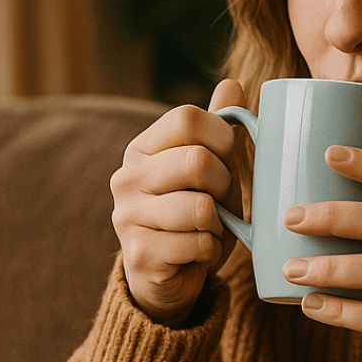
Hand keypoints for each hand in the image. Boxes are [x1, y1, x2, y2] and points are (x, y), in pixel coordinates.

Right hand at [110, 79, 244, 325]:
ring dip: (220, 223)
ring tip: (209, 229)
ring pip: (201, 207)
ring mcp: (127, 217)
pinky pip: (198, 243)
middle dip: (225, 186)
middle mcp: (126, 178)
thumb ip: (218, 129)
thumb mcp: (211, 169)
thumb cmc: (196, 216)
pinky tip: (199, 253)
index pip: (189, 117)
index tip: (226, 161)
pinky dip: (212, 251)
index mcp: (143, 148)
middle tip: (220, 203)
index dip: (223, 138)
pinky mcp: (139, 255)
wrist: (171, 277)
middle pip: (198, 161)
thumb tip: (234, 84)